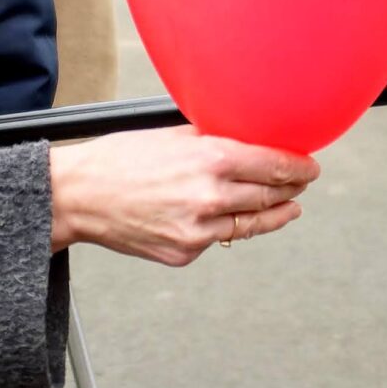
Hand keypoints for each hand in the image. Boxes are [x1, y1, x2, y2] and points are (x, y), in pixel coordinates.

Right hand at [48, 126, 317, 264]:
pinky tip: (228, 217)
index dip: (299, 167)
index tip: (310, 167)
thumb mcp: (171, 134)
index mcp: (211, 160)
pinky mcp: (184, 253)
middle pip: (270, 196)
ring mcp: (198, 231)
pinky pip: (217, 239)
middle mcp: (210, 197)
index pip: (274, 166)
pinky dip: (225, 226)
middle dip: (291, 189)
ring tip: (287, 208)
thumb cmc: (119, 158)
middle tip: (302, 183)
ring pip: (251, 225)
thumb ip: (214, 137)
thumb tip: (249, 137)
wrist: (77, 197)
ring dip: (274, 215)